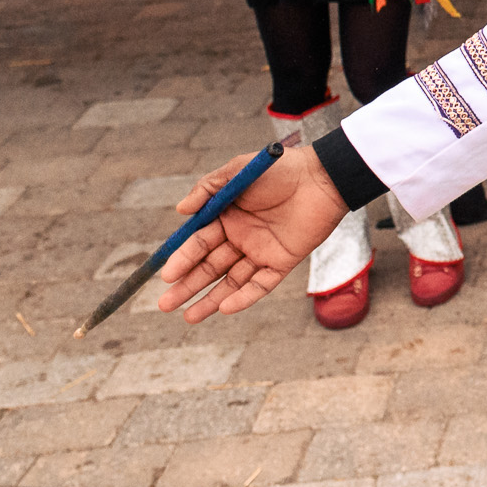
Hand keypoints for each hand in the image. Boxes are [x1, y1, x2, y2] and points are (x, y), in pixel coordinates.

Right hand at [155, 146, 348, 322]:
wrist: (322, 176)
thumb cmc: (278, 169)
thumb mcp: (237, 171)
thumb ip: (207, 188)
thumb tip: (180, 211)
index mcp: (226, 218)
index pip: (198, 244)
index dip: (181, 259)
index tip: (165, 275)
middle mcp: (240, 238)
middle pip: (209, 267)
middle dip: (187, 286)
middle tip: (164, 305)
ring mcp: (261, 251)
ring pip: (231, 281)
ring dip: (210, 299)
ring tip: (188, 317)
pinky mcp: (282, 261)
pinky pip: (261, 284)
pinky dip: (244, 297)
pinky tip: (225, 308)